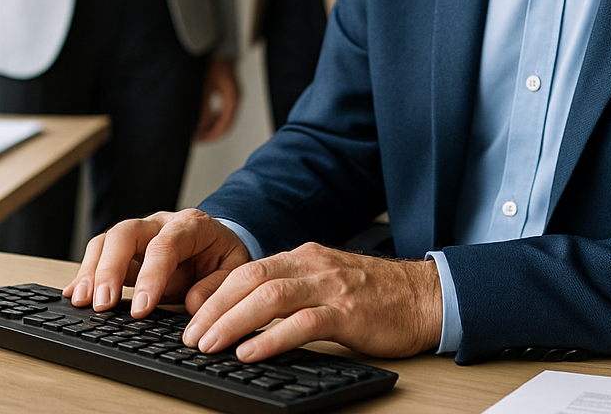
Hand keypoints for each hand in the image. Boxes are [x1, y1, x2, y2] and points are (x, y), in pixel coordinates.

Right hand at [64, 209, 249, 313]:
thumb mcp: (235, 269)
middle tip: (102, 304)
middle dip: (110, 268)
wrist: (219, 242)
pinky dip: (85, 273)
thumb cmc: (224, 255)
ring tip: (82, 302)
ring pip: (108, 240)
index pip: (166, 244)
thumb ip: (218, 285)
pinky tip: (76, 293)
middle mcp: (161, 224)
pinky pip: (100, 253)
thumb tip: (194, 303)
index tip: (141, 310)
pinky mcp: (126, 249)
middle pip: (127, 233)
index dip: (151, 276)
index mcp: (192, 225)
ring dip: (92, 271)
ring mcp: (141, 234)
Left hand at [180, 243, 442, 361]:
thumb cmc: (375, 295)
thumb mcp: (327, 282)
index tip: (188, 314)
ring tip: (209, 345)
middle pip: (251, 278)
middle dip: (214, 308)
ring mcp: (331, 287)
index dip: (214, 292)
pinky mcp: (348, 312)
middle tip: (189, 336)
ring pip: (270, 297)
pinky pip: (303, 323)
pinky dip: (271, 338)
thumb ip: (293, 289)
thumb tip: (246, 312)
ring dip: (233, 322)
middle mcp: (313, 265)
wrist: (423, 296)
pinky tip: (251, 353)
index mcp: (305, 257)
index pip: (248, 268)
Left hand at [196, 56, 239, 141]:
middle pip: (226, 123)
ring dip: (211, 124)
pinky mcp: (228, 89)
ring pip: (225, 117)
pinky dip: (213, 116)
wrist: (219, 45)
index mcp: (232, 99)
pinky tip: (203, 115)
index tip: (198, 140)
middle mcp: (235, 98)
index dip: (211, 136)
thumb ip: (202, 108)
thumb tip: (198, 126)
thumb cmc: (212, 62)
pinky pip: (223, 109)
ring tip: (196, 128)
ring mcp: (233, 94)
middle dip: (210, 132)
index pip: (224, 126)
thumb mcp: (204, 88)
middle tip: (196, 137)